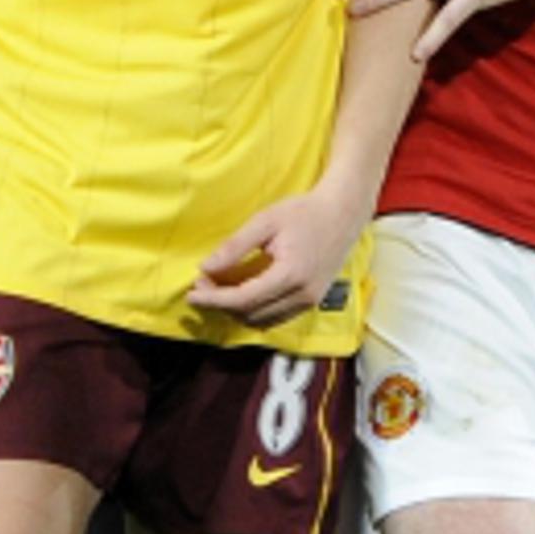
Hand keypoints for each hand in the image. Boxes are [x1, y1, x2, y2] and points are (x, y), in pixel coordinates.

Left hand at [188, 180, 370, 328]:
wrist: (343, 213)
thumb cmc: (304, 212)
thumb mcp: (265, 221)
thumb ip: (235, 247)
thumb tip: (205, 268)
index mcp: (291, 275)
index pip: (243, 299)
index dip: (214, 299)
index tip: (191, 294)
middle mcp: (303, 295)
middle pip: (250, 314)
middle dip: (222, 304)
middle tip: (203, 284)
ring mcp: (310, 302)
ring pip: (262, 320)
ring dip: (237, 310)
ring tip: (219, 289)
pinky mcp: (312, 302)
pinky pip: (276, 317)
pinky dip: (255, 310)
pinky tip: (242, 293)